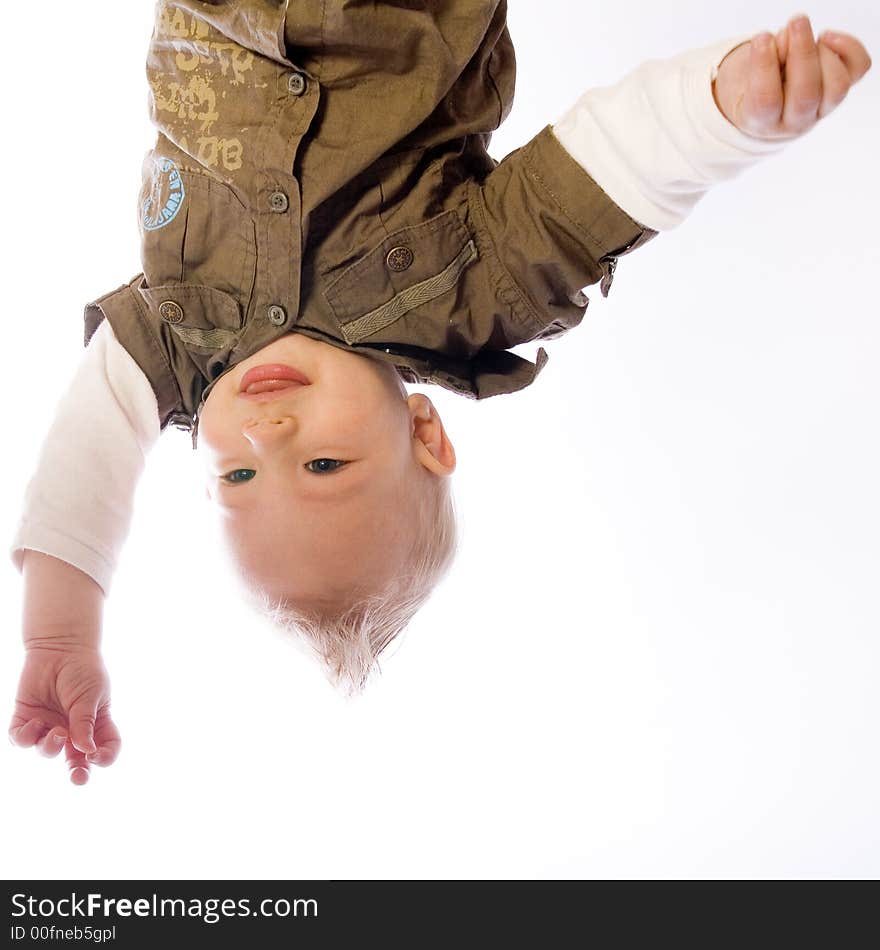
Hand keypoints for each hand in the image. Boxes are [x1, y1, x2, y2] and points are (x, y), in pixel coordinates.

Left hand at [8, 647, 120, 784]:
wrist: (58, 648)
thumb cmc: (82, 669)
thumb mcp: (91, 695)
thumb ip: (86, 723)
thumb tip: (85, 751)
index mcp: (96, 723)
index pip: (105, 748)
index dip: (104, 757)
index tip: (96, 756)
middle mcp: (73, 729)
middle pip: (76, 760)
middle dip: (77, 773)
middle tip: (78, 777)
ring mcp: (50, 725)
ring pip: (46, 751)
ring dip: (50, 748)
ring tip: (56, 732)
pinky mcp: (27, 719)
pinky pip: (22, 740)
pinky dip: (27, 737)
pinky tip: (35, 723)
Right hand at [713, 14, 871, 140]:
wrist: (773, 106)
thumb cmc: (755, 86)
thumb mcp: (747, 76)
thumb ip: (763, 59)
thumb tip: (789, 37)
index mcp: (762, 122)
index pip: (765, 101)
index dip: (764, 67)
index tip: (762, 37)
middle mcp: (794, 122)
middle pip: (806, 95)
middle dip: (802, 53)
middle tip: (796, 22)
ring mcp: (822, 109)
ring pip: (837, 86)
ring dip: (825, 53)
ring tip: (812, 36)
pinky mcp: (841, 91)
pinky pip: (858, 68)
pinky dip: (849, 47)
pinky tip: (827, 38)